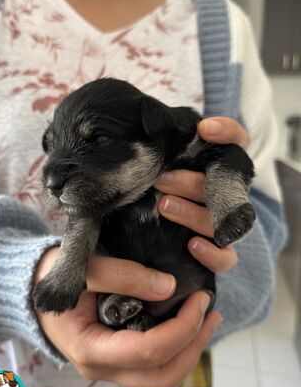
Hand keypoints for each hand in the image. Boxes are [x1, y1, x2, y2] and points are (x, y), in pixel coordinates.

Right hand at [34, 248, 221, 386]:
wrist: (30, 288)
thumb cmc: (50, 276)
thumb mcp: (81, 267)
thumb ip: (121, 275)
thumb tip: (169, 287)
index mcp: (90, 348)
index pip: (149, 351)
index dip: (182, 328)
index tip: (200, 298)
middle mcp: (101, 366)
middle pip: (162, 375)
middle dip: (193, 345)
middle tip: (211, 311)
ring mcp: (109, 365)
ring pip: (160, 376)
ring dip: (189, 350)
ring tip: (207, 318)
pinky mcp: (116, 356)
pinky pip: (153, 365)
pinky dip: (176, 347)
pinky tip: (186, 321)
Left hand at [154, 117, 249, 272]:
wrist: (158, 235)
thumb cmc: (159, 188)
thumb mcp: (160, 167)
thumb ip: (163, 151)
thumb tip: (149, 130)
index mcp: (219, 168)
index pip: (237, 141)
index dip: (226, 133)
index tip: (203, 128)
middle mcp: (227, 194)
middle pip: (224, 185)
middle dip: (191, 182)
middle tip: (161, 180)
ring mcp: (226, 224)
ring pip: (222, 220)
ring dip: (193, 213)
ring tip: (164, 206)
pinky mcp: (220, 253)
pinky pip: (226, 258)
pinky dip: (213, 254)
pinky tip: (192, 245)